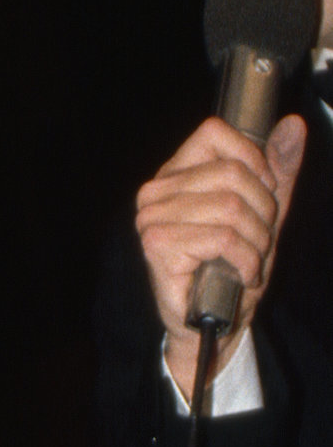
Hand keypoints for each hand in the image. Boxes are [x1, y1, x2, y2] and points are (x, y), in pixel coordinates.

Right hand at [136, 113, 305, 400]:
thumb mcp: (264, 211)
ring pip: (232, 207)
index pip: (214, 132)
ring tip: (249, 260)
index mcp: (176, 174)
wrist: (215, 323)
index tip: (263, 192)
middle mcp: (156, 191)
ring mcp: (152, 218)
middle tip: (256, 240)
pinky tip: (240, 274)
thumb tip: (294, 124)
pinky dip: (246, 260)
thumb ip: (278, 169)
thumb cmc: (232, 266)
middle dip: (262, 211)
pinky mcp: (157, 245)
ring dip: (256, 241)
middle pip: (232, 173)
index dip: (252, 159)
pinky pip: (224, 237)